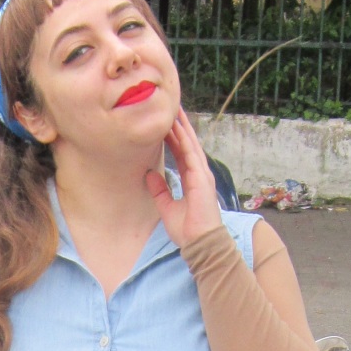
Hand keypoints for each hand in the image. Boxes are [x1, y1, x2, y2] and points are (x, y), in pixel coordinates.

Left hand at [144, 110, 224, 247]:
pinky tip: (177, 126)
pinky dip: (184, 139)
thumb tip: (148, 174)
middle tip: (170, 106)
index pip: (181, 153)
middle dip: (179, 125)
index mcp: (192, 180)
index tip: (165, 124)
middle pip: (187, 144)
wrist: (200, 243)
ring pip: (190, 144)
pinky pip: (191, 153)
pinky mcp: (201, 178)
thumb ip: (160, 190)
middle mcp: (199, 173)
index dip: (173, 138)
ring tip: (173, 108)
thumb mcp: (167, 207)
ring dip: (182, 126)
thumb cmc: (187, 230)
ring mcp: (202, 174)